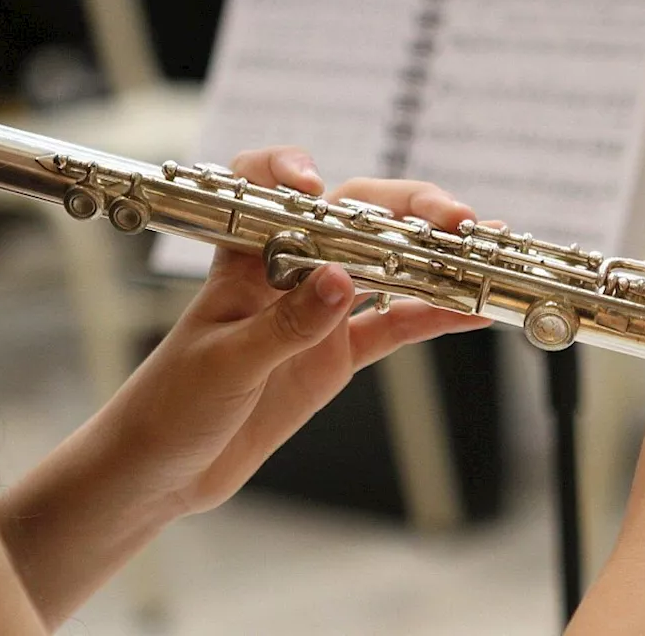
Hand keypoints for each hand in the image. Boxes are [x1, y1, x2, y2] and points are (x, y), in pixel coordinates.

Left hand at [99, 146, 492, 515]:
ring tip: (482, 254)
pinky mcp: (336, 354)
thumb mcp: (225, 364)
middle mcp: (288, 273)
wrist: (162, 470)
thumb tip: (341, 281)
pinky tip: (471, 313)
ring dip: (433, 260)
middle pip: (354, 220)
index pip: (266, 190)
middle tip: (455, 222)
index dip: (291, 174)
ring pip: (386, 268)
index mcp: (245, 261)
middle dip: (408, 211)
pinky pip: (393, 327)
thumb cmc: (170, 406)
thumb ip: (284, 325)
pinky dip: (431, 318)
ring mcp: (318, 312)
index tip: (317, 187)